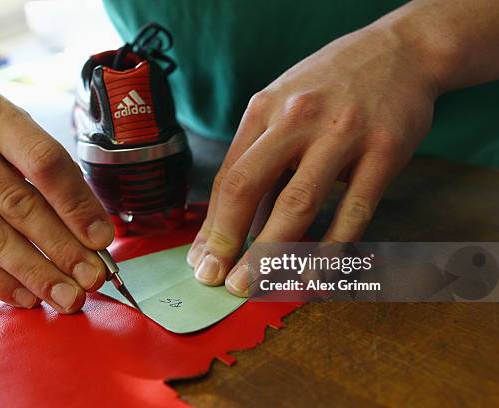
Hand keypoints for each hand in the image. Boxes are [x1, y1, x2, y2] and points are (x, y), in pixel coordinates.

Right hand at [0, 87, 113, 312]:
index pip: (44, 163)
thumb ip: (50, 169)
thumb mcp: (11, 127)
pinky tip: (27, 295)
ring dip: (36, 273)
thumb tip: (92, 233)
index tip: (102, 238)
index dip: (77, 205)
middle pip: (19, 205)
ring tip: (68, 296)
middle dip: (63, 249)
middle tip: (92, 278)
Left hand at [187, 25, 438, 295]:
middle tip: (218, 281)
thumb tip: (237, 221)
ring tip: (255, 286)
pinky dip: (332, 247)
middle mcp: (297, 118)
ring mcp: (342, 133)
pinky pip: (354, 209)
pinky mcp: (384, 149)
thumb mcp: (283, 103)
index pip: (229, 177)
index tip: (202, 260)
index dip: (212, 225)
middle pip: (250, 187)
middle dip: (229, 242)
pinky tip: (315, 271)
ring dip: (272, 253)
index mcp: (264, 110)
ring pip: (299, 203)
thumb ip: (261, 158)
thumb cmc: (331, 84)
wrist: (401, 50)